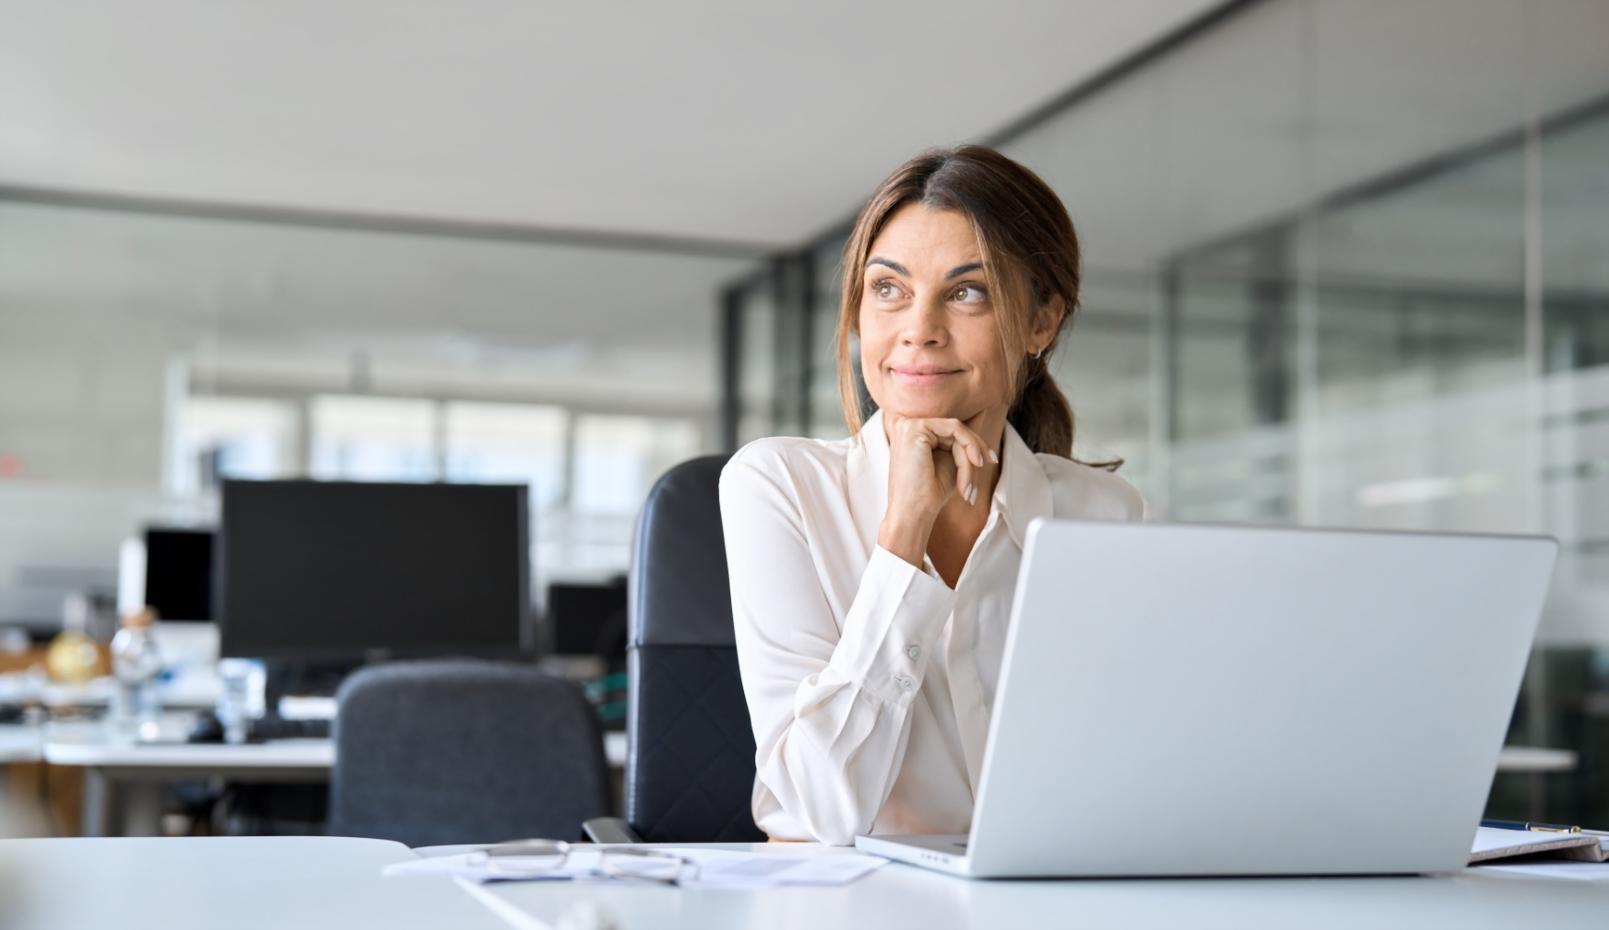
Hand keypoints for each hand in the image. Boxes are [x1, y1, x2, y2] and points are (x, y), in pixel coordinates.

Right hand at [877, 413, 997, 567]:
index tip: (992, 459)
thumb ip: (962, 437)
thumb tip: (981, 411)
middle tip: (988, 467)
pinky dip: (969, 447)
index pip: (950, 427)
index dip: (974, 441)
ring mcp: (908, 424)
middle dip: (976, 448)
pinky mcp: (914, 428)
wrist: (914, 515)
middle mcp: (906, 424)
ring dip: (970, 456)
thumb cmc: (930, 493)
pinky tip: (973, 465)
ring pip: (957, 429)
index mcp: (912, 432)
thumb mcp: (953, 461)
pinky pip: (955, 429)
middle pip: (955, 427)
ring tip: (970, 483)